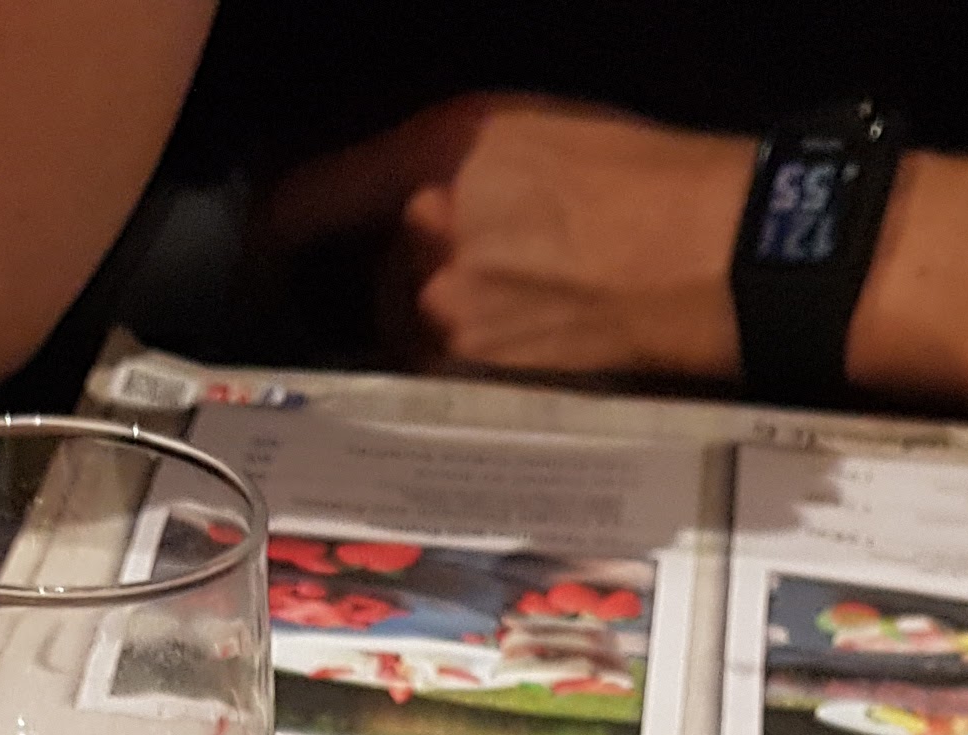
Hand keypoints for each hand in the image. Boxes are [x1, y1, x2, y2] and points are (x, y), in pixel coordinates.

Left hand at [266, 94, 749, 385]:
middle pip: (366, 273)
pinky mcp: (472, 374)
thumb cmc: (633, 179)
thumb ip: (435, 159)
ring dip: (438, 317)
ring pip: (404, 324)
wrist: (700, 254)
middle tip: (481, 261)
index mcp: (434, 154)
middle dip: (402, 272)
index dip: (273, 231)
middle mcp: (424, 232)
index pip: (303, 203)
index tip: (267, 246)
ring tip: (522, 295)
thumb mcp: (520, 128)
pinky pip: (439, 367)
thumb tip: (377, 192)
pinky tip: (529, 329)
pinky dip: (465, 356)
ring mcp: (443, 312)